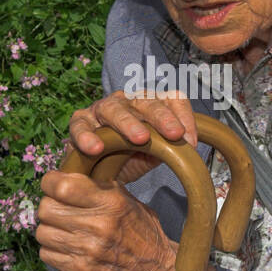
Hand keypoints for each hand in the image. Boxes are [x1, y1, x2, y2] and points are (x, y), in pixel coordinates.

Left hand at [36, 169, 176, 270]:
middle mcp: (98, 225)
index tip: (53, 183)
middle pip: (46, 209)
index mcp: (111, 202)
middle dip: (49, 205)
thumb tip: (65, 175)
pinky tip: (65, 245)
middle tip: (59, 207)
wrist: (155, 269)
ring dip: (49, 228)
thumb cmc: (141, 230)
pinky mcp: (81, 269)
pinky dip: (51, 249)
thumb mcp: (126, 199)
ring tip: (63, 227)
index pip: (62, 187)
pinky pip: (46, 254)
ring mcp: (88, 250)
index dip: (50, 182)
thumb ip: (97, 187)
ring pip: (42, 232)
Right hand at [65, 89, 197, 184]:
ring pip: (114, 109)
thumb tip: (188, 148)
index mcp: (150, 105)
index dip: (184, 116)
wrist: (95, 170)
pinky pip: (81, 126)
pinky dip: (87, 136)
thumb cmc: (127, 157)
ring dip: (128, 123)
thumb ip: (168, 149)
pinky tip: (95, 148)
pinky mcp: (80, 122)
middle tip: (175, 134)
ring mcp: (102, 109)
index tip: (192, 141)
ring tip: (140, 138)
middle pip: (146, 102)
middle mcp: (127, 101)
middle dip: (162, 117)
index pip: (172, 99)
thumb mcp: (152, 155)